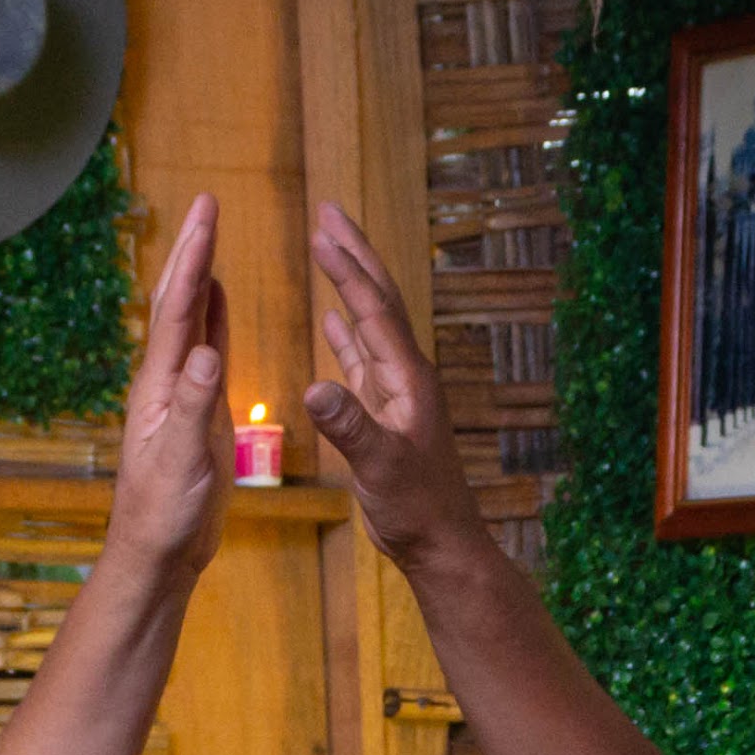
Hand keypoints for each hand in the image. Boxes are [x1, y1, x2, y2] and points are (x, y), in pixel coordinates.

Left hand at [102, 193, 228, 581]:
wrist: (158, 552)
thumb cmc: (164, 514)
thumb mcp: (181, 461)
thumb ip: (192, 407)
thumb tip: (205, 352)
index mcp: (160, 387)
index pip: (177, 311)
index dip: (192, 260)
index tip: (206, 214)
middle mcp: (166, 380)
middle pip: (179, 302)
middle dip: (192, 250)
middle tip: (206, 202)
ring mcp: (181, 392)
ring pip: (191, 319)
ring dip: (201, 275)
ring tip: (208, 233)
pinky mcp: (199, 409)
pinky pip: (207, 349)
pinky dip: (215, 316)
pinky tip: (218, 298)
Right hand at [299, 202, 480, 566]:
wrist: (440, 542)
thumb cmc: (416, 508)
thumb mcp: (380, 467)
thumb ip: (350, 426)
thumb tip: (313, 387)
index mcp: (408, 378)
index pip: (374, 309)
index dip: (347, 269)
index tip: (321, 230)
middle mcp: (406, 375)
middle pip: (379, 299)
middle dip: (354, 254)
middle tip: (329, 213)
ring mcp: (397, 391)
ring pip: (371, 322)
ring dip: (350, 283)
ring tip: (330, 247)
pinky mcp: (385, 412)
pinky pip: (363, 358)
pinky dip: (346, 331)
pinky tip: (334, 319)